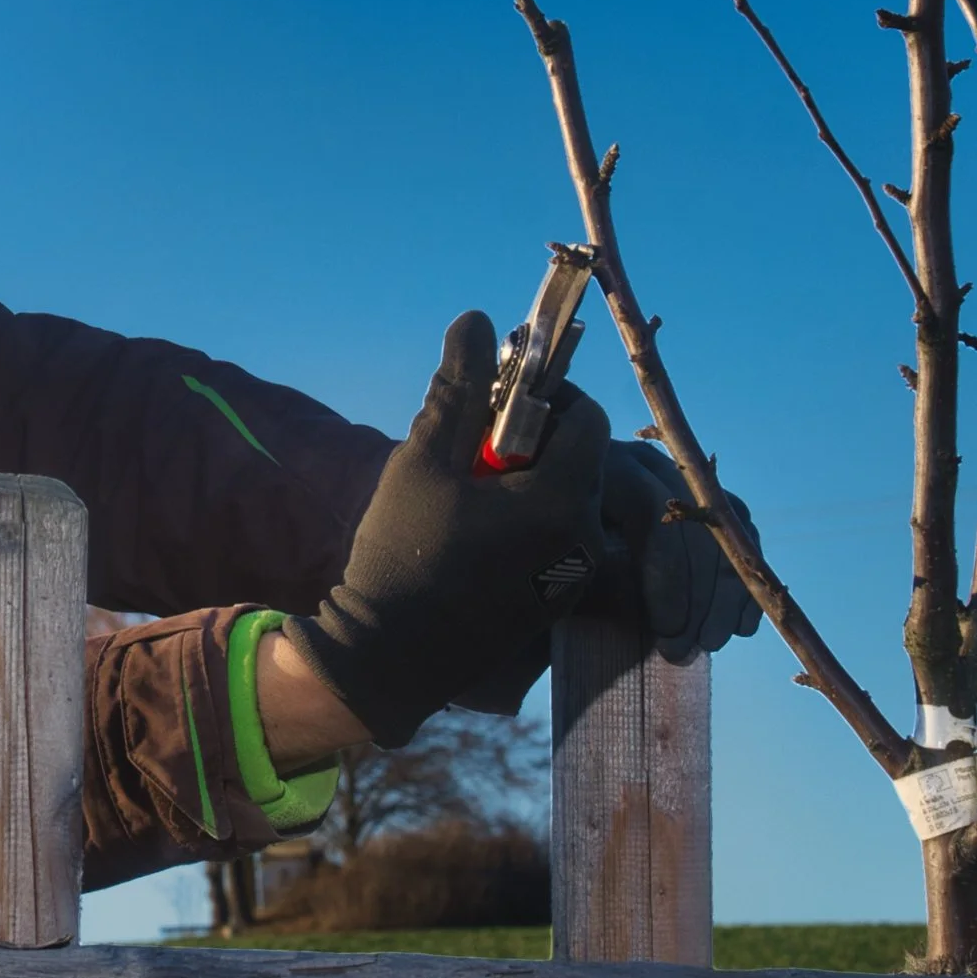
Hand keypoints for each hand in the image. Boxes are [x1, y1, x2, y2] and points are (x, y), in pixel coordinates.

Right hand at [283, 311, 607, 747]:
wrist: (389, 656)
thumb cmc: (401, 553)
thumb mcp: (424, 459)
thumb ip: (458, 389)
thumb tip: (476, 321)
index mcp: (562, 500)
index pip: (586, 418)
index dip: (547, 396)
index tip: (497, 402)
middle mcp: (584, 540)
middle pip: (585, 458)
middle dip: (539, 440)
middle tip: (478, 448)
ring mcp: (576, 578)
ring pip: (575, 500)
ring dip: (538, 481)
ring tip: (475, 491)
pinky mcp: (559, 603)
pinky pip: (565, 539)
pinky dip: (535, 521)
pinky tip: (480, 532)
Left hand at [442, 440, 769, 711]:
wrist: (524, 564)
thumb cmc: (529, 571)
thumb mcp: (554, 574)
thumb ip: (597, 580)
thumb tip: (640, 601)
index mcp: (593, 465)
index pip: (651, 508)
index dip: (668, 573)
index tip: (666, 633)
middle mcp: (639, 461)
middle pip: (693, 518)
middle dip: (700, 591)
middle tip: (689, 648)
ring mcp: (672, 477)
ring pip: (722, 526)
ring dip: (726, 590)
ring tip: (712, 643)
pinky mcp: (697, 502)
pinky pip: (737, 533)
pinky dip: (741, 579)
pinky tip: (741, 626)